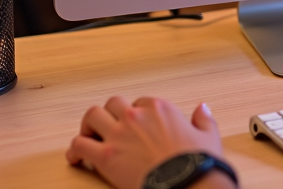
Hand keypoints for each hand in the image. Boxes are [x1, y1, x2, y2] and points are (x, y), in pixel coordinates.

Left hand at [66, 96, 228, 188]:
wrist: (186, 184)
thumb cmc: (196, 162)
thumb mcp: (208, 136)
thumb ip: (203, 119)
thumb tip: (202, 109)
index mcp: (159, 107)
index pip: (139, 102)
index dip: (135, 114)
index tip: (135, 126)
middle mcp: (136, 115)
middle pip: (112, 103)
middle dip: (109, 114)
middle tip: (107, 127)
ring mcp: (118, 134)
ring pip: (91, 116)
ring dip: (88, 126)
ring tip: (88, 137)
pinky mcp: (105, 157)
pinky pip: (79, 145)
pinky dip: (75, 150)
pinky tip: (76, 158)